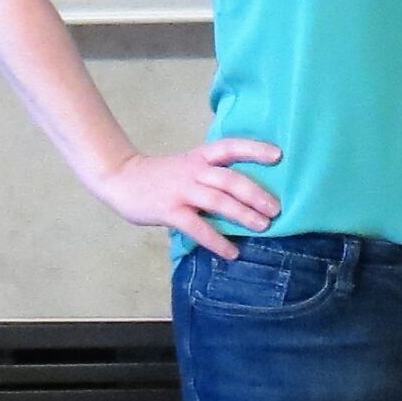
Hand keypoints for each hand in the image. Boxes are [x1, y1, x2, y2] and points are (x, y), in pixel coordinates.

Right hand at [88, 138, 281, 258]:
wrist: (122, 179)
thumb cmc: (161, 176)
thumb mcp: (188, 165)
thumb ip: (212, 174)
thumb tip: (248, 194)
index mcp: (201, 156)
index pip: (231, 147)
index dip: (255, 150)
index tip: (279, 156)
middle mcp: (194, 171)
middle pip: (230, 179)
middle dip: (256, 194)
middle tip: (276, 209)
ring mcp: (181, 191)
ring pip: (218, 201)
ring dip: (243, 215)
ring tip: (263, 227)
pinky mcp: (170, 211)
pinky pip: (198, 228)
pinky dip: (218, 242)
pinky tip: (232, 253)